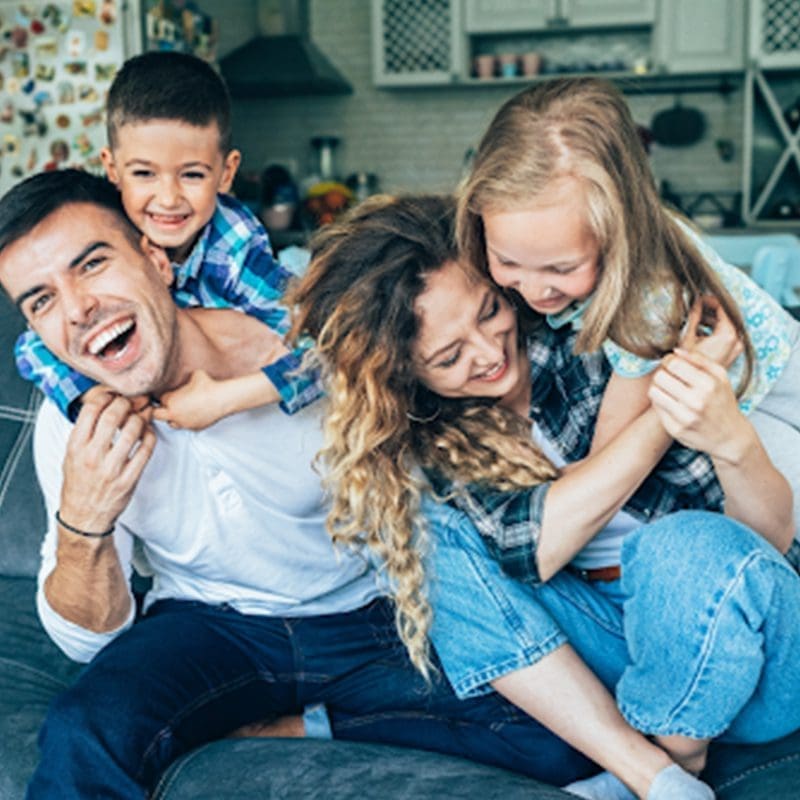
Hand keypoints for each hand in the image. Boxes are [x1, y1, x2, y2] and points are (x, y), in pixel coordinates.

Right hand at [60, 388, 156, 531]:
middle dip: (126, 403)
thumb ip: (85, 432)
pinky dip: (150, 436)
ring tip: (140, 417)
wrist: (84, 517)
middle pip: (113, 415)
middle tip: (131, 402)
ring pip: (133, 430)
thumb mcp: (71, 455)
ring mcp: (111, 468)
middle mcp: (92, 456)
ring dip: (140, 418)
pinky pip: (146, 450)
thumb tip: (105, 405)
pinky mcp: (128, 479)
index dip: (106, 396)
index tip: (113, 395)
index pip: (91, 409)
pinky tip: (148, 432)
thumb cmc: (78, 482)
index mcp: (75, 447)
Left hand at [152, 370, 228, 430]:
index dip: (167, 396)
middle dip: (162, 410)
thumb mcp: (195, 374)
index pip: (161, 399)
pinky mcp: (194, 428)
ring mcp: (184, 423)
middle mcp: (174, 414)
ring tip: (183, 410)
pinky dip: (187, 421)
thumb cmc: (208, 385)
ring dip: (173, 417)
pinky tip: (195, 413)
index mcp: (171, 400)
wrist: (222, 399)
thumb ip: (185, 377)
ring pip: (171, 423)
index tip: (174, 394)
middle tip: (171, 404)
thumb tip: (186, 374)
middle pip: (156, 415)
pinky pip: (186, 426)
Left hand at [648, 348, 750, 463]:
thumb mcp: (720, 376)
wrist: (729, 436)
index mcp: (708, 384)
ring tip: (669, 388)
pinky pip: (656, 408)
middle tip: (670, 376)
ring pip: (653, 392)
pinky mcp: (674, 429)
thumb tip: (675, 351)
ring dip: (658, 387)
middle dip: (663, 373)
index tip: (672, 363)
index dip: (669, 361)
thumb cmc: (723, 401)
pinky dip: (661, 402)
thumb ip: (699, 359)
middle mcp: (696, 401)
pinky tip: (672, 403)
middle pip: (659, 377)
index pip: (673, 364)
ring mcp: (684, 417)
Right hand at [679, 295, 742, 366]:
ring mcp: (735, 348)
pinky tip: (698, 330)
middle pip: (726, 316)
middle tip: (695, 306)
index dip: (710, 300)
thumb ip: (694, 316)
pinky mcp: (731, 353)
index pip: (723, 307)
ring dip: (710, 320)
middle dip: (709, 310)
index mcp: (728, 334)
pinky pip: (725, 335)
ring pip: (725, 326)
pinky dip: (713, 330)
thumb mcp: (688, 336)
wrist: (691, 385)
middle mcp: (736, 341)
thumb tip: (696, 302)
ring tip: (694, 318)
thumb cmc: (688, 364)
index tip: (698, 298)